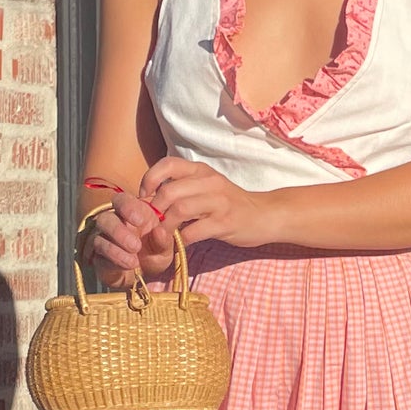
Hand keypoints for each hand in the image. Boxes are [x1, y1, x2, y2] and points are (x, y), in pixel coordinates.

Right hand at [80, 188, 162, 286]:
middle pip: (105, 218)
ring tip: (135, 260)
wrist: (144, 273)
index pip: (122, 200)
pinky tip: (129, 264)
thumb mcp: (164, 247)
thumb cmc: (154, 251)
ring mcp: (103, 238)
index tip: (140, 221)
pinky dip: (114, 259)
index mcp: (132, 211)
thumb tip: (160, 231)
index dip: (127, 207)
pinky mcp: (98, 255)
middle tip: (136, 245)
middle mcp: (114, 221)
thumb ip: (164, 240)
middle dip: (118, 231)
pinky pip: (100, 255)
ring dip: (116, 249)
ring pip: (99, 237)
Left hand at [138, 158, 278, 254]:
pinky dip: (181, 240)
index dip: (150, 180)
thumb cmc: (230, 203)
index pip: (168, 164)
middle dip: (154, 210)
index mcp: (201, 170)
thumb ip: (183, 188)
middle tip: (151, 223)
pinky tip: (179, 245)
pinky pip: (193, 231)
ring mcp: (218, 202)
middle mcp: (209, 182)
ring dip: (165, 227)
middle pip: (169, 191)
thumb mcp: (207, 186)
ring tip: (162, 236)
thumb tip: (150, 200)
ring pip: (179, 210)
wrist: (264, 215)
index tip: (145, 197)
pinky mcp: (224, 223)